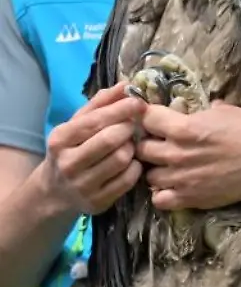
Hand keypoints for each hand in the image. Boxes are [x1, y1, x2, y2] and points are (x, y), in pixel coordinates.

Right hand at [43, 83, 146, 213]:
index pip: (95, 121)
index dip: (120, 110)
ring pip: (122, 160)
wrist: (55, 192)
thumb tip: (125, 85)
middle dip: (128, 130)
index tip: (139, 102)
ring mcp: (83, 185)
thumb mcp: (77, 125)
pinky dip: (136, 169)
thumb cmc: (72, 150)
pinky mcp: (98, 202)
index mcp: (60, 139)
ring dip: (133, 149)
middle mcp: (68, 163)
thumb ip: (100, 104)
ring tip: (131, 145)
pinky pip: (128, 180)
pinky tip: (132, 163)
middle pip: (110, 140)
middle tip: (135, 126)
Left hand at [136, 101, 240, 209]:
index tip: (156, 119)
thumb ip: (199, 112)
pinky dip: (163, 194)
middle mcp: (176, 154)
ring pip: (148, 175)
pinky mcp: (191, 198)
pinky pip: (160, 200)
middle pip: (141, 148)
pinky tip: (173, 187)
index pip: (145, 119)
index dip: (149, 117)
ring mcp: (181, 178)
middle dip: (149, 144)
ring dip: (156, 169)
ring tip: (168, 167)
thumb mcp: (223, 111)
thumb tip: (188, 110)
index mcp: (182, 128)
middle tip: (160, 144)